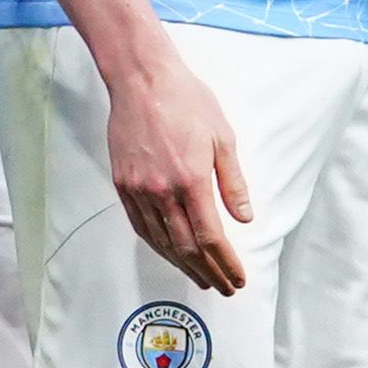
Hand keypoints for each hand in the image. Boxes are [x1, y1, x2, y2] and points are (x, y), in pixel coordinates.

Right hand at [105, 45, 255, 291]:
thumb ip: (233, 182)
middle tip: (224, 288)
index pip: (210, 237)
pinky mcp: (122, 184)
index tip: (238, 279)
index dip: (226, 263)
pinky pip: (140, 226)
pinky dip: (157, 246)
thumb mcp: (222, 137)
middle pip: (186, 248)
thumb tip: (245, 218)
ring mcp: (138, 190)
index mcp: (191, 180)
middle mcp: (162, 191)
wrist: (141, 79)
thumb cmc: (186, 101)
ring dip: (183, 266)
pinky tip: (169, 255)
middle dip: (208, 272)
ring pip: (161, 242)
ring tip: (201, 279)